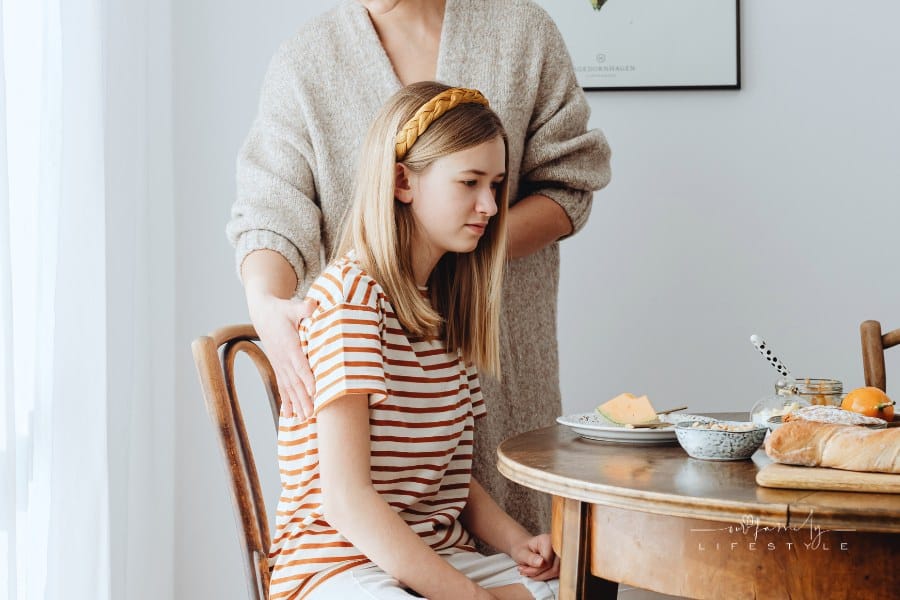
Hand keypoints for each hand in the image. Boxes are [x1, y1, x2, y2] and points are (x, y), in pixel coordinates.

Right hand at [247, 293, 317, 417]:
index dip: (307, 378)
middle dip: (304, 399)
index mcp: (289, 345)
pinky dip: (287, 401)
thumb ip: (303, 308)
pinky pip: (283, 387)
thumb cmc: (281, 310)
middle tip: (312, 415)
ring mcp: (280, 365)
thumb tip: (312, 305)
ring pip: (290, 388)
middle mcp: (283, 359)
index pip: (300, 364)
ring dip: (297, 404)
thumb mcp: (291, 306)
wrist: (262, 313)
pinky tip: (290, 416)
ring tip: (304, 420)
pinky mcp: (279, 367)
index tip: (314, 391)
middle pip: (295, 382)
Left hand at [509, 534, 559, 580]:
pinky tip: (534, 573)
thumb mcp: (521, 553)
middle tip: (524, 571)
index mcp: (548, 540)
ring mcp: (561, 555)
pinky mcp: (561, 563)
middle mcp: (558, 546)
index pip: (547, 560)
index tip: (522, 569)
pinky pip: (556, 574)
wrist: (525, 549)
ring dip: (540, 576)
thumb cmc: (522, 549)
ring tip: (528, 572)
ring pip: (556, 573)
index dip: (535, 569)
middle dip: (538, 574)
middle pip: (554, 568)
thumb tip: (541, 562)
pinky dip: (544, 576)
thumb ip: (530, 558)